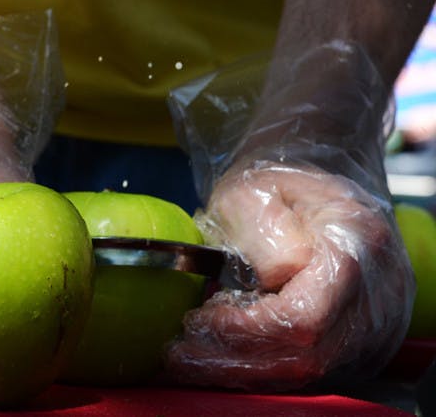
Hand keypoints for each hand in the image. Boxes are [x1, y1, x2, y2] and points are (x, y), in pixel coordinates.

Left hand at [165, 158, 412, 389]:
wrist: (315, 196)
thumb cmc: (279, 188)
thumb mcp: (255, 188)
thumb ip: (261, 229)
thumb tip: (269, 280)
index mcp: (356, 245)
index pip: (305, 317)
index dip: (247, 328)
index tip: (200, 319)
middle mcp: (377, 293)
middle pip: (305, 354)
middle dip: (233, 357)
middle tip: (179, 351)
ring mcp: (372, 322)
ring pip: (305, 369)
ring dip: (240, 368)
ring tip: (188, 357)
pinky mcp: (356, 340)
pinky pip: (307, 368)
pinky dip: (259, 368)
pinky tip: (220, 356)